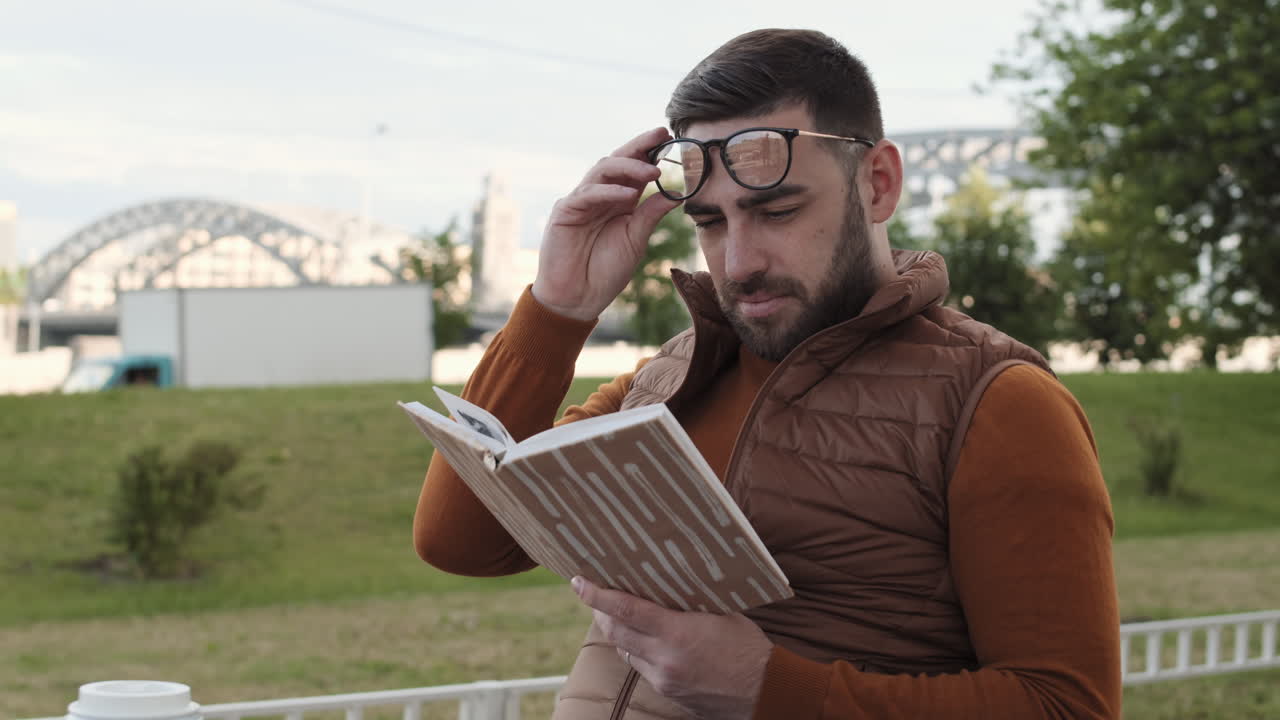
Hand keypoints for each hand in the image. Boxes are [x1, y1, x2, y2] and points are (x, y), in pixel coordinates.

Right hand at [531, 128, 680, 320]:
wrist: (578, 299)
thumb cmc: (605, 271)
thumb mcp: (636, 239)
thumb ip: (651, 214)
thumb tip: (677, 193)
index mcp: (618, 200)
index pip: (634, 169)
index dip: (649, 151)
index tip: (669, 137)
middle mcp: (599, 195)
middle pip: (617, 161)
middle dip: (638, 146)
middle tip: (660, 136)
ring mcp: (580, 201)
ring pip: (601, 171)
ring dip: (627, 168)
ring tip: (652, 171)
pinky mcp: (565, 212)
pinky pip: (587, 194)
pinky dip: (608, 192)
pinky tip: (627, 194)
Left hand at [572, 576, 772, 719]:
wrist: (765, 692)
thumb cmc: (749, 647)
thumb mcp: (721, 614)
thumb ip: (690, 604)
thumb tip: (668, 585)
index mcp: (677, 632)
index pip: (625, 609)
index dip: (597, 595)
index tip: (579, 582)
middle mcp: (664, 657)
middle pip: (616, 631)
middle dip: (600, 611)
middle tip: (593, 594)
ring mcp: (664, 678)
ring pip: (625, 650)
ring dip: (618, 632)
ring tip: (617, 614)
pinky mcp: (667, 692)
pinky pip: (641, 667)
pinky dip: (637, 650)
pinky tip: (644, 639)